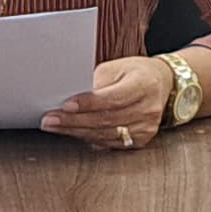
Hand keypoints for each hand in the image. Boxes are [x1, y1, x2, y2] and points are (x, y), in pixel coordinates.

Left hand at [45, 53, 175, 152]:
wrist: (161, 84)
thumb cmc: (134, 73)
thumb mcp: (116, 68)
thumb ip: (95, 83)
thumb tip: (68, 97)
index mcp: (144, 84)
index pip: (112, 98)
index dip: (88, 103)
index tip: (65, 105)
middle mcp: (148, 108)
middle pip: (106, 119)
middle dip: (74, 121)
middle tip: (50, 120)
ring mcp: (147, 127)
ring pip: (106, 134)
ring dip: (77, 132)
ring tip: (55, 127)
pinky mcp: (142, 140)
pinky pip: (111, 143)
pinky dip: (90, 139)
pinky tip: (74, 134)